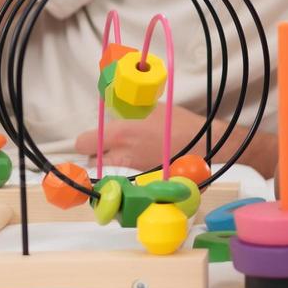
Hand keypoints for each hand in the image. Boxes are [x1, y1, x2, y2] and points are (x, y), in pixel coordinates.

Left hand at [75, 107, 205, 170]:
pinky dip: (128, 166)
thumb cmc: (179, 124)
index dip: (85, 139)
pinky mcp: (141, 179)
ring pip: (107, 168)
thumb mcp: (150, 108)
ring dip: (111, 159)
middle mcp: (122, 155)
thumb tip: (113, 112)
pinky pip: (125, 172)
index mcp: (120, 134)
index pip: (83, 142)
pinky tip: (142, 155)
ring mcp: (131, 170)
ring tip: (127, 148)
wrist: (203, 146)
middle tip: (106, 143)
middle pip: (91, 160)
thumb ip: (127, 112)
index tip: (90, 137)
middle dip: (96, 152)